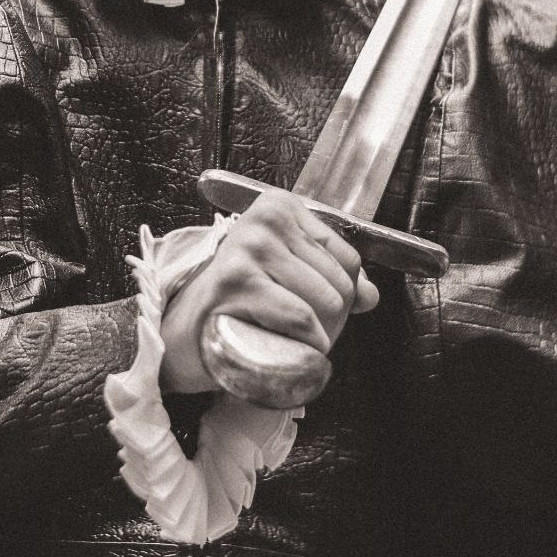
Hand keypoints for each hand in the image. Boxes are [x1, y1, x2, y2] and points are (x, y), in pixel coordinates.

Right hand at [159, 192, 378, 395]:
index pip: (349, 257)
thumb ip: (330, 277)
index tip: (314, 306)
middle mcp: (265, 220)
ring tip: (293, 339)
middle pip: (341, 281)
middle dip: (333, 319)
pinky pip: (300, 317)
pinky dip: (307, 342)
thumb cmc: (239, 302)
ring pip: (328, 301)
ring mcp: (248, 247)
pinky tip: (292, 347)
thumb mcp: (287, 276)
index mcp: (280, 208)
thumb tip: (371, 295)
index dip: (344, 294)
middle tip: (302, 332)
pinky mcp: (236, 281)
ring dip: (321, 335)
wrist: (185, 332)